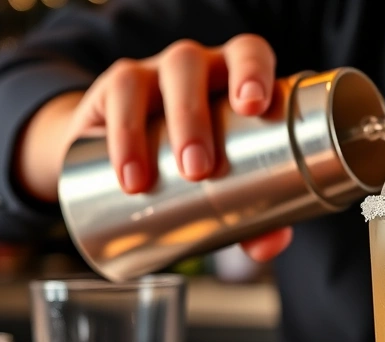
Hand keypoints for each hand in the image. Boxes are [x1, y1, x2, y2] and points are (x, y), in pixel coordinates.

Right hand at [15, 35, 291, 262]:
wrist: (120, 163)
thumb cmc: (195, 167)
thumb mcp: (226, 190)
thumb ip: (256, 217)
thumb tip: (270, 244)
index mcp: (235, 78)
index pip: (248, 54)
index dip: (253, 71)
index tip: (254, 106)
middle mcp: (197, 67)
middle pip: (195, 68)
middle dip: (197, 116)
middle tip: (201, 169)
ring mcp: (154, 73)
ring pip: (157, 81)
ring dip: (163, 127)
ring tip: (165, 177)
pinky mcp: (114, 89)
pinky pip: (118, 97)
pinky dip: (122, 137)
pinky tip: (128, 173)